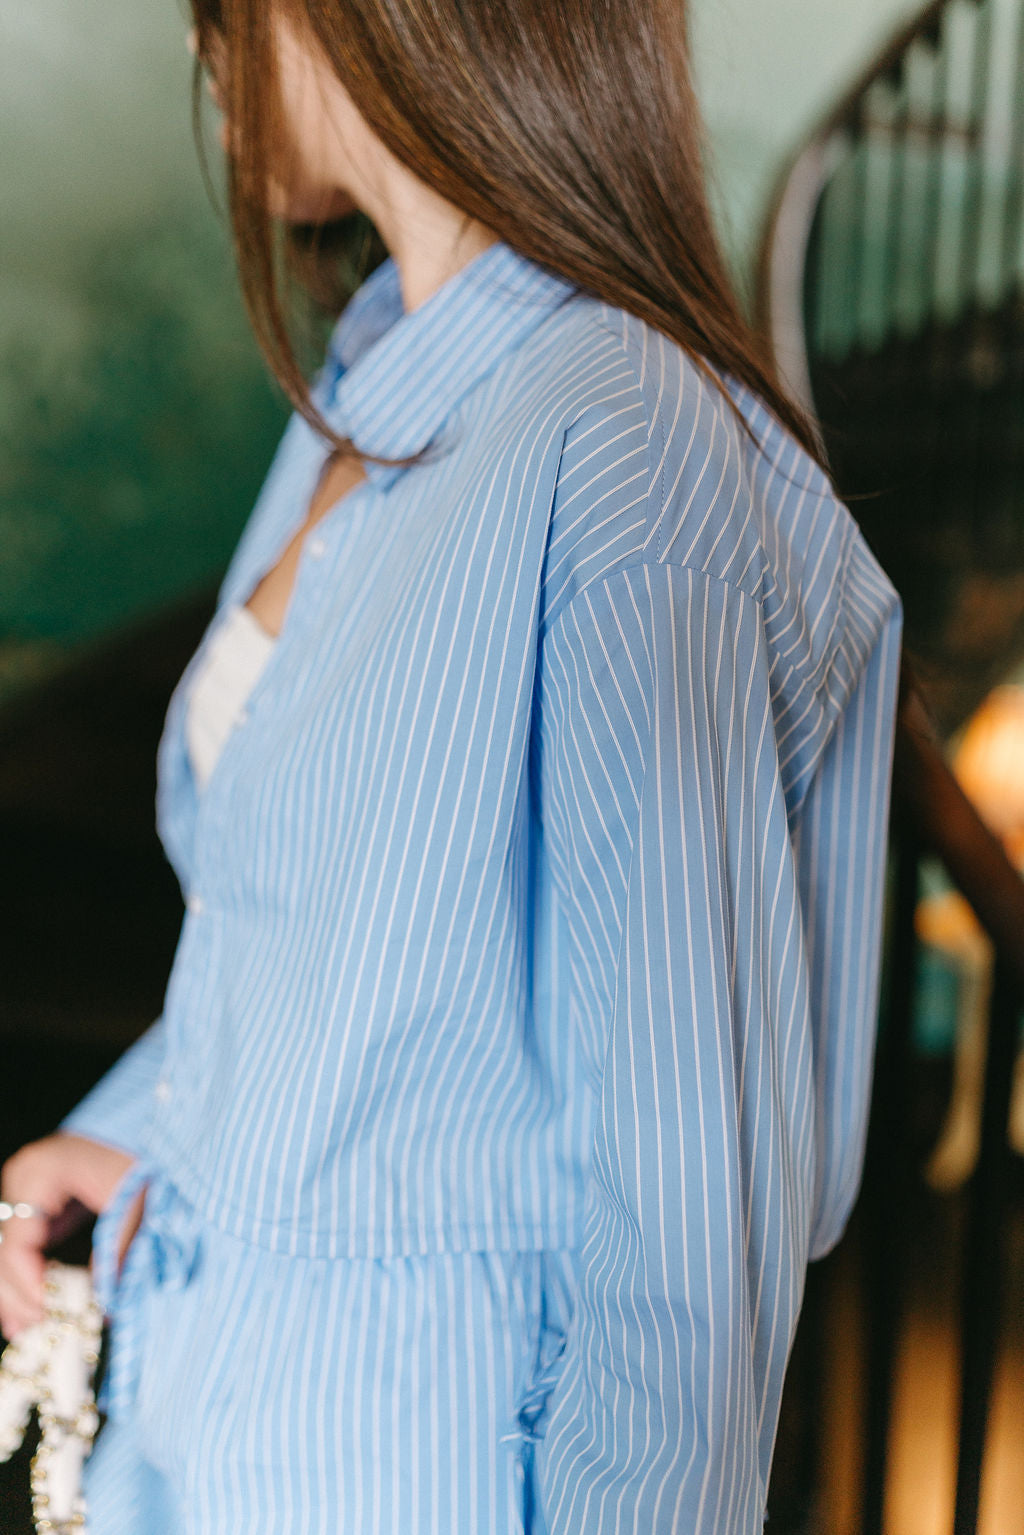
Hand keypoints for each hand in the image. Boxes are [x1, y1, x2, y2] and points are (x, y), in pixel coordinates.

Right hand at [0, 1134, 136, 1339]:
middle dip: (17, 1295)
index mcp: (41, 1171)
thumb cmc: (143, 1157)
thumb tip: (107, 1304)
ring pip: (3, 1256)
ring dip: (14, 1296)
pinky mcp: (32, 1208)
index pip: (17, 1239)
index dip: (28, 1281)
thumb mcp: (140, 1198)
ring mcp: (22, 1193)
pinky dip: (21, 1282)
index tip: (50, 1310)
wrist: (148, 1133)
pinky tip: (27, 1316)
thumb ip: (123, 1245)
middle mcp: (21, 1181)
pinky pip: (16, 1250)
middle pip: (1, 1251)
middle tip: (42, 1327)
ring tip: (32, 1330)